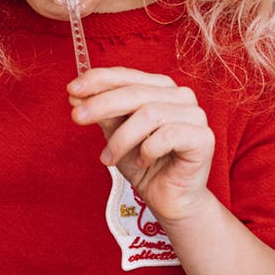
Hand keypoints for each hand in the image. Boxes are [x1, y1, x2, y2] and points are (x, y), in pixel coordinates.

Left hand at [68, 67, 216, 224]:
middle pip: (135, 92)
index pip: (127, 76)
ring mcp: (195, 115)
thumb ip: (102, 115)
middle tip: (77, 117)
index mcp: (160, 88)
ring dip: (121, 138)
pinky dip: (147, 150)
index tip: (71, 90)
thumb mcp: (116, 136)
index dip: (98, 80)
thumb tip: (76, 98)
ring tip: (108, 159)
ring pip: (149, 114)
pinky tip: (142, 162)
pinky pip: (167, 136)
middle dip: (101, 104)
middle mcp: (180, 96)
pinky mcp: (203, 137)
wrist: (170, 199)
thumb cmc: (145, 165)